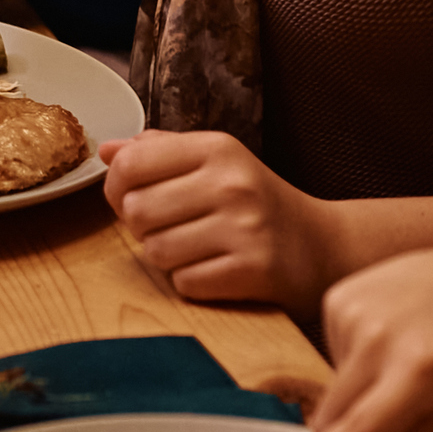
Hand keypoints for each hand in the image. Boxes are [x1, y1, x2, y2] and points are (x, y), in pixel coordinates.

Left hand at [102, 130, 345, 313]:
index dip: (118, 187)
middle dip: (144, 227)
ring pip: (156, 251)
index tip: (134, 197)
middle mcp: (232, 183)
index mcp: (218, 148)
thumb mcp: (219, 163)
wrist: (325, 247)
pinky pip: (185, 283)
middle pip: (136, 211)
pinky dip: (192, 283)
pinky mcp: (254, 270)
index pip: (130, 164)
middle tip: (173, 228)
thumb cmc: (259, 204)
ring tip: (197, 249)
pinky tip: (216, 270)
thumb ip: (162, 152)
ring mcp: (245, 228)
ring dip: (168, 258)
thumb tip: (107, 150)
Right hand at [269, 241, 432, 431]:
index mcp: (420, 372)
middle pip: (333, 414)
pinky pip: (333, 353)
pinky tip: (392, 341)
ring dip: (359, 394)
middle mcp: (379, 336)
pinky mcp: (340, 294)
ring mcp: (354, 308)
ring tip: (407, 365)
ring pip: (333, 387)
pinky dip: (357, 361)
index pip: (359, 429)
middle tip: (391, 427)